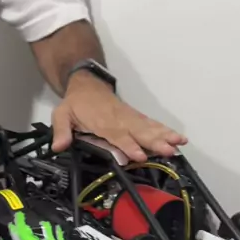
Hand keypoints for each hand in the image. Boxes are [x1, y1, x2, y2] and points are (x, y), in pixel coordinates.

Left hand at [52, 72, 186, 161]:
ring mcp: (129, 118)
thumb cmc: (76, 103)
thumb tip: (59, 146)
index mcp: (102, 121)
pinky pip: (151, 124)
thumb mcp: (62, 114)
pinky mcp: (135, 117)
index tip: (139, 155)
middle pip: (139, 132)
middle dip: (155, 142)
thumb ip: (62, 130)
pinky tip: (177, 137)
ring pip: (149, 127)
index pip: (117, 135)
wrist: (86, 84)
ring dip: (165, 135)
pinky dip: (164, 130)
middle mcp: (119, 120)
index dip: (128, 145)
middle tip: (170, 150)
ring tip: (180, 143)